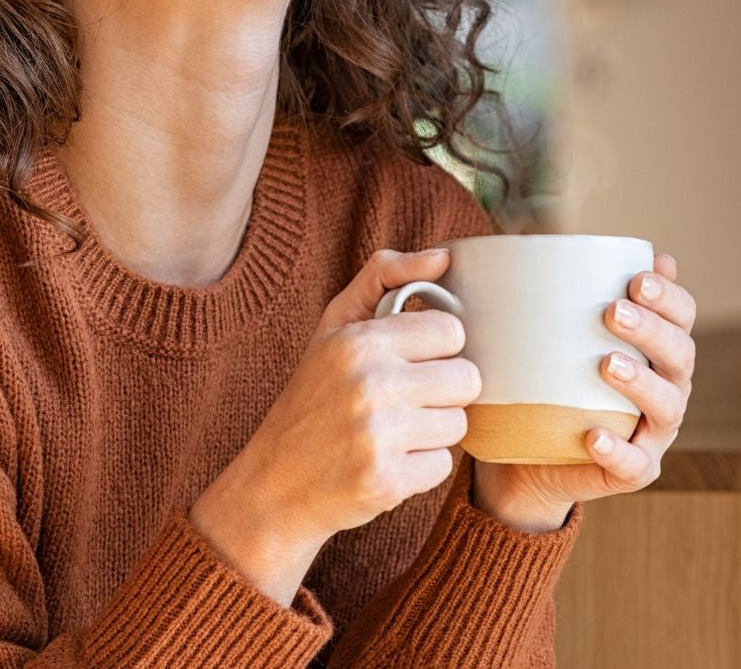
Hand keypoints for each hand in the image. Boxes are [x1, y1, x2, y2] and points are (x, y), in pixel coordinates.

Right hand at [189, 246, 481, 601]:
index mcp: (359, 341)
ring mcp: (378, 436)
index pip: (451, 332)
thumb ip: (384, 277)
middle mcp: (369, 384)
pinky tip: (388, 462)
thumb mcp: (334, 327)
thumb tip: (443, 256)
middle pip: (466, 379)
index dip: (437, 349)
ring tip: (393, 433)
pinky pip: (443, 466)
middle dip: (443, 392)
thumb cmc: (311, 398)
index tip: (412, 362)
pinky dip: (421, 469)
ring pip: (458, 425)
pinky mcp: (386, 481)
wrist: (274, 483)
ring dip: (433, 432)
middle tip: (406, 401)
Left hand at [473, 252, 696, 527]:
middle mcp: (667, 388)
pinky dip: (618, 450)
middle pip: (680, 356)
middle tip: (613, 312)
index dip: (669, 297)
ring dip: (642, 383)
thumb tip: (569, 246)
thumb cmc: (548, 382)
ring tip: (607, 364)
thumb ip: (568, 296)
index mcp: (657, 350)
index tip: (637, 278)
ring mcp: (653, 433)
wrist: (528, 456)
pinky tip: (594, 436)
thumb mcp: (554, 336)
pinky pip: (635, 465)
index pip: (681, 317)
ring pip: (667, 407)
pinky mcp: (633, 471)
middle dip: (652, 330)